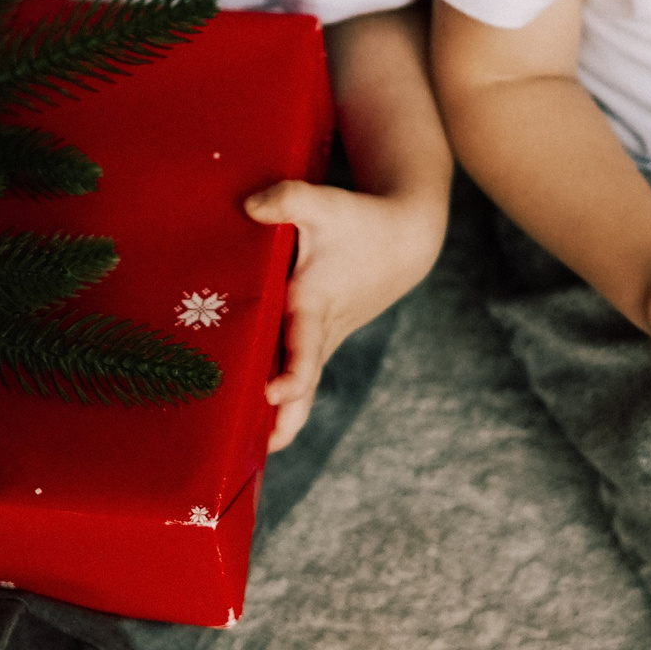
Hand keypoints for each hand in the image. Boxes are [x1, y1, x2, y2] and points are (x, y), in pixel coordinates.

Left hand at [243, 180, 445, 452]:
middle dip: (284, 419)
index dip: (292, 374)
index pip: (304, 348)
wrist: (405, 240)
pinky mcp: (321, 336)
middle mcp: (321, 330)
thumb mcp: (324, 202)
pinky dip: (284, 397)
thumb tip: (250, 206)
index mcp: (316, 303)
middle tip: (259, 449)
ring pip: (303, 387)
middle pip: (304, 386)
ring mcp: (323, 338)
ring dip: (281, 416)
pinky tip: (252, 417)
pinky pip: (301, 373)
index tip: (275, 392)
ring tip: (245, 450)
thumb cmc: (361, 221)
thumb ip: (288, 200)